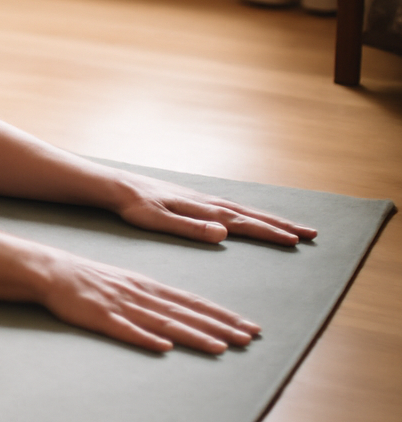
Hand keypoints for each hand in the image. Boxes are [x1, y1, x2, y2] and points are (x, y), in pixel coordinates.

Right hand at [38, 251, 258, 353]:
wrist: (54, 272)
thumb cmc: (92, 280)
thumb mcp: (128, 283)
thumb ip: (155, 299)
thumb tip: (182, 316)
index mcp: (149, 287)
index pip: (193, 302)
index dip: (222, 315)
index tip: (248, 326)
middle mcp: (141, 296)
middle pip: (187, 313)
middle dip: (220, 327)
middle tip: (249, 338)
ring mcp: (122, 307)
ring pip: (164, 323)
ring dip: (194, 335)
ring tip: (220, 347)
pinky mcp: (101, 318)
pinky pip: (126, 330)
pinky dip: (146, 338)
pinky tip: (164, 347)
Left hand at [110, 175, 317, 245]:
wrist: (115, 186)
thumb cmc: (132, 206)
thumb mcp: (157, 220)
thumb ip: (189, 228)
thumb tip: (224, 233)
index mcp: (200, 209)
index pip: (242, 222)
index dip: (269, 232)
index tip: (295, 241)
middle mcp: (205, 201)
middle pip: (250, 214)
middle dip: (280, 225)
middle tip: (311, 233)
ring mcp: (200, 198)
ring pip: (242, 209)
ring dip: (268, 218)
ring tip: (291, 227)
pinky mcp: (192, 199)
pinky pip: (229, 206)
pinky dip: (247, 212)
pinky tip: (251, 217)